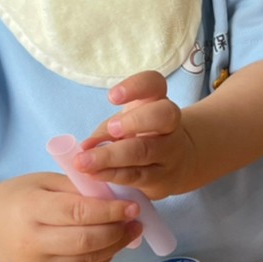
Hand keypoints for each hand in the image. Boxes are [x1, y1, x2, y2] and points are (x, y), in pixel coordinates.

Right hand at [0, 173, 143, 261]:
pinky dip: (102, 260)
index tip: (132, 206)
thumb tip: (115, 196)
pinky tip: (111, 245)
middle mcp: (31, 241)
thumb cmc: (18, 197)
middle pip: (85, 241)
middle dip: (117, 231)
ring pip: (88, 261)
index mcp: (30, 209)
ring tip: (130, 231)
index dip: (110, 211)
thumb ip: (78, 187)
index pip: (77, 212)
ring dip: (115, 247)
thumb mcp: (44, 181)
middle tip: (135, 220)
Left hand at [77, 72, 199, 199]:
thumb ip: (106, 132)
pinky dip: (113, 175)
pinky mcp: (162, 177)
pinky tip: (94, 174)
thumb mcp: (126, 125)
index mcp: (157, 102)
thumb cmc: (143, 136)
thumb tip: (85, 147)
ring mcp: (169, 152)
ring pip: (146, 151)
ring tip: (84, 162)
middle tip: (112, 128)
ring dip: (111, 156)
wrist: (178, 162)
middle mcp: (169, 125)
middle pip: (163, 116)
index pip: (155, 84)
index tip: (112, 97)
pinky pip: (138, 175)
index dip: (136, 86)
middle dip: (135, 121)